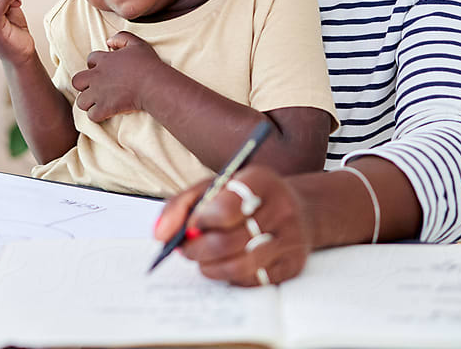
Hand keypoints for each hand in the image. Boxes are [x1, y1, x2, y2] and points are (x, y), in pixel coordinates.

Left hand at [71, 31, 163, 121]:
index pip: (90, 60)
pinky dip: (97, 116)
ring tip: (98, 103)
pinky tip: (105, 113)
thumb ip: (121, 38)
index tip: (104, 71)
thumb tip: (109, 42)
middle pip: (77, 81)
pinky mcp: (105, 108)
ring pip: (81, 101)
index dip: (95, 65)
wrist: (154, 85)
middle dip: (83, 85)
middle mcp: (97, 77)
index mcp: (104, 61)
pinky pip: (92, 115)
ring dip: (88, 103)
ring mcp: (99, 94)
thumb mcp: (136, 44)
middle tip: (95, 88)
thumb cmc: (148, 65)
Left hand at [153, 165, 310, 286]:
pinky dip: (231, 277)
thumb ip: (182, 204)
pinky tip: (225, 265)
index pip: (226, 207)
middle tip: (186, 249)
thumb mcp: (216, 186)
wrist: (300, 208)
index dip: (201, 221)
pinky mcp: (293, 265)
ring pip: (239, 266)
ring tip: (202, 260)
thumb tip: (160, 234)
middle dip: (197, 250)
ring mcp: (290, 239)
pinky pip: (253, 281)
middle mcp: (281, 209)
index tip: (190, 227)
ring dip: (210, 267)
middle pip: (228, 242)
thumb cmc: (248, 197)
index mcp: (260, 181)